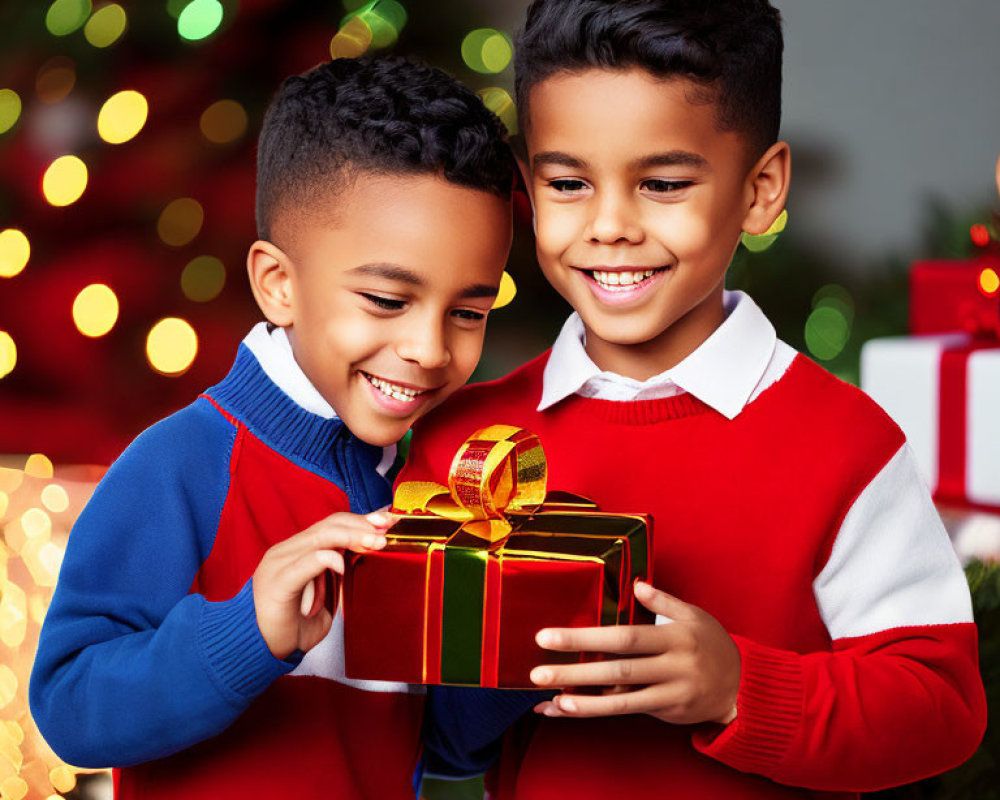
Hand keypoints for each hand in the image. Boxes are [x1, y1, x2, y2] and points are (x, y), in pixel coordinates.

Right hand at [252, 510, 393, 658]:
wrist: (256, 651)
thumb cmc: (291, 626)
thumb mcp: (324, 595)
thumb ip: (338, 575)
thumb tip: (367, 557)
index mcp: (296, 551)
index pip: (332, 524)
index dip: (361, 519)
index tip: (387, 520)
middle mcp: (286, 551)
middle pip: (329, 524)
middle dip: (362, 524)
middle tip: (387, 531)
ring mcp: (279, 564)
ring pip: (320, 537)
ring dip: (352, 537)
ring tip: (375, 543)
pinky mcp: (277, 583)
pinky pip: (305, 563)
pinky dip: (327, 559)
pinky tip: (343, 565)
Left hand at [529, 581, 739, 724]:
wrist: (743, 686)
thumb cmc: (712, 644)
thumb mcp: (693, 615)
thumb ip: (663, 600)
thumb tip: (636, 583)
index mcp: (674, 636)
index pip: (624, 637)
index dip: (586, 638)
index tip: (550, 636)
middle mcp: (672, 666)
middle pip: (617, 669)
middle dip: (574, 671)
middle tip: (537, 671)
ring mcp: (670, 693)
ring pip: (620, 700)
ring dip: (581, 700)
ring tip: (547, 698)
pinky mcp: (666, 712)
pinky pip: (626, 712)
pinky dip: (594, 711)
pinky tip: (567, 709)